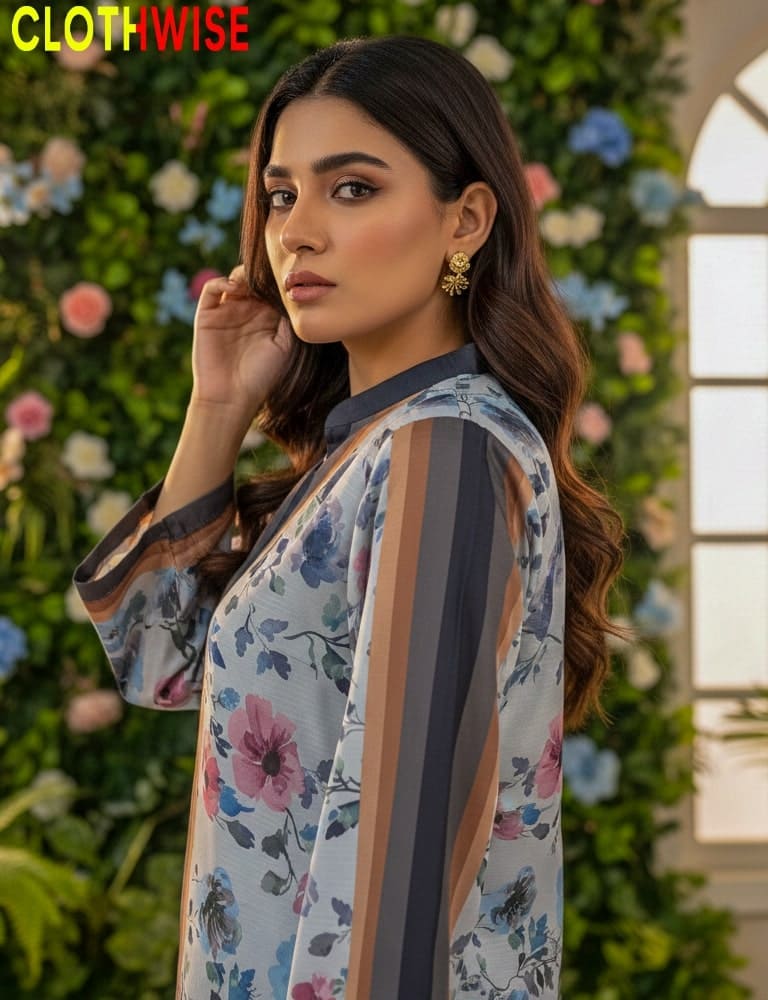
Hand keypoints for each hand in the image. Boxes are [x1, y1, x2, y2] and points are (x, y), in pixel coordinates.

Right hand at [190, 265, 292, 417]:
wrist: (231, 396)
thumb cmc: (261, 376)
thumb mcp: (284, 346)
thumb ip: (288, 320)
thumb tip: (293, 293)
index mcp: (266, 318)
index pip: (271, 289)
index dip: (278, 281)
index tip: (287, 278)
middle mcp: (246, 311)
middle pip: (253, 280)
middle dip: (261, 274)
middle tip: (269, 276)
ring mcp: (226, 311)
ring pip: (234, 280)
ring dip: (243, 276)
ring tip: (252, 283)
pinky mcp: (207, 314)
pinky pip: (212, 288)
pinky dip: (222, 282)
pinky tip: (234, 288)